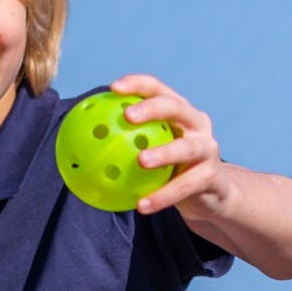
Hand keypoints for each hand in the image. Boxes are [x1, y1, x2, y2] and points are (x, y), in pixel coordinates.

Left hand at [110, 74, 233, 222]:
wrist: (210, 195)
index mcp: (181, 112)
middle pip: (176, 108)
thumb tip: (79, 146)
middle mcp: (197, 125)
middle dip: (152, 109)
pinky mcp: (212, 177)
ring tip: (140, 161)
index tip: (113, 88)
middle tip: (127, 117)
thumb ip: (127, 144)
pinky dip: (163, 196)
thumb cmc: (172, 170)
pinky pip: (185, 187)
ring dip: (163, 153)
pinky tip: (141, 205)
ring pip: (186, 148)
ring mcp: (208, 150)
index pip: (160, 90)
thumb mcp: (154, 152)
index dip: (138, 84)